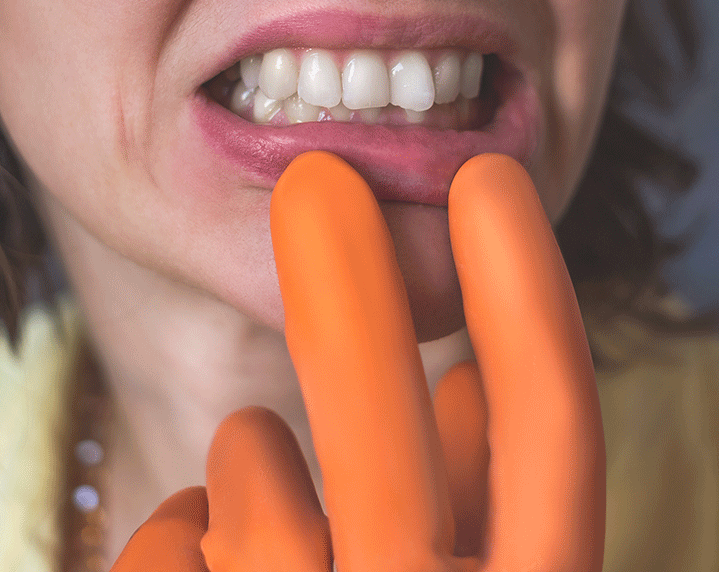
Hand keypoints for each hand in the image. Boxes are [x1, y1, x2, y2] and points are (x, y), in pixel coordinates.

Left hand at [111, 152, 604, 571]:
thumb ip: (469, 505)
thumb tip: (463, 386)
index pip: (547, 443)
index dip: (527, 306)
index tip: (490, 182)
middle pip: (384, 446)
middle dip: (351, 299)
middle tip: (314, 181)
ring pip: (250, 470)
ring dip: (256, 468)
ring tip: (273, 535)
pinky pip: (171, 529)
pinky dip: (186, 536)